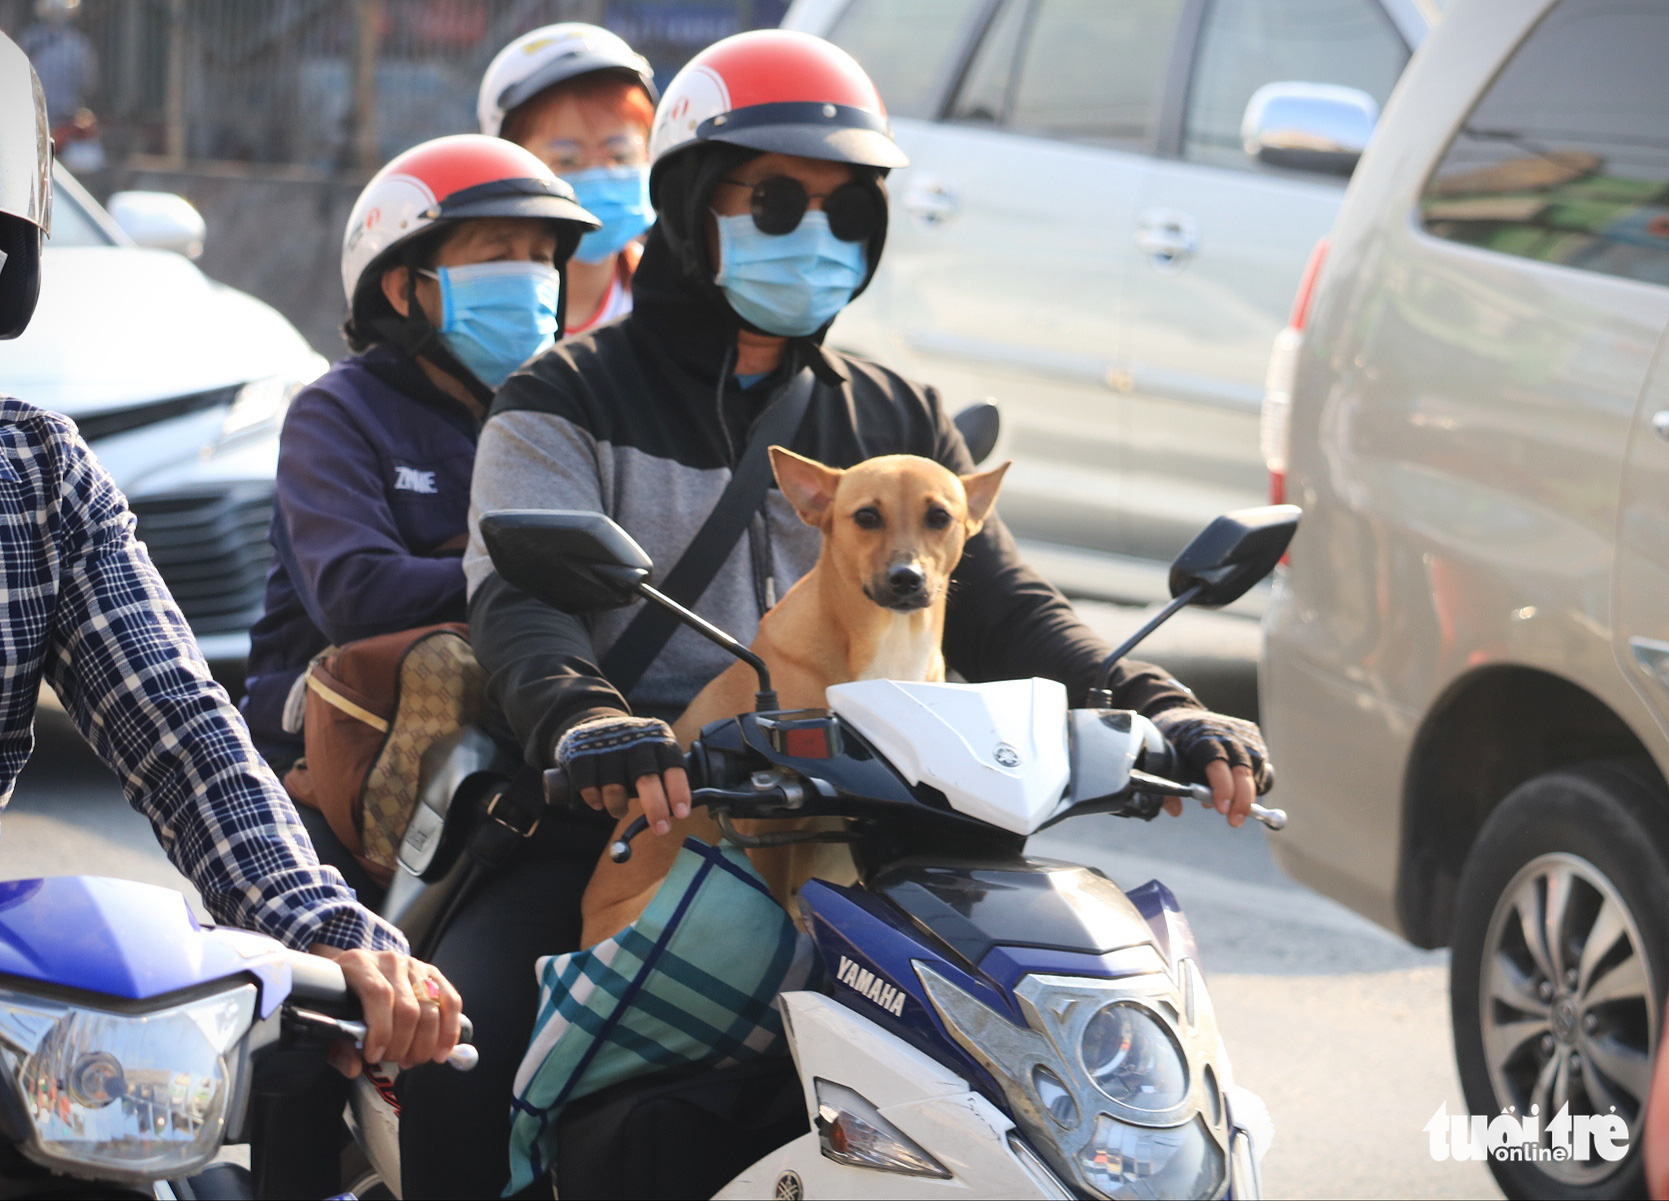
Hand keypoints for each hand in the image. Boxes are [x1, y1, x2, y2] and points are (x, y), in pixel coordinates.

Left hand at [309, 945, 462, 1077]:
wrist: (352, 973)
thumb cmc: (339, 998)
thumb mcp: (329, 1019)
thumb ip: (338, 1046)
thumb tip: (355, 1067)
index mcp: (359, 964)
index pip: (379, 994)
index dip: (381, 1030)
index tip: (373, 1056)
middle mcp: (389, 960)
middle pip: (408, 1006)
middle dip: (403, 1044)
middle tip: (394, 1061)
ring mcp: (414, 965)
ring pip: (431, 1008)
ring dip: (425, 1043)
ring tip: (412, 1059)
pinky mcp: (433, 973)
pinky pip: (451, 1001)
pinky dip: (450, 1030)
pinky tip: (442, 1050)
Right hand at [555, 714, 691, 833]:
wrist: (594, 727)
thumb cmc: (632, 754)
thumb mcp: (653, 755)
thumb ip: (664, 777)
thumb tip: (678, 811)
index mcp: (657, 739)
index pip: (672, 765)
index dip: (678, 790)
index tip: (682, 814)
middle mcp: (633, 739)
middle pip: (646, 777)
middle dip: (655, 807)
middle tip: (661, 829)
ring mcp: (606, 746)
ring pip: (615, 788)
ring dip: (618, 807)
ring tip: (620, 812)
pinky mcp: (581, 753)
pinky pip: (589, 787)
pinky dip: (595, 800)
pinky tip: (599, 803)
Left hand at [1151, 709, 1270, 828]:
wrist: (1183, 715)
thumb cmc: (1173, 742)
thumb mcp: (1164, 761)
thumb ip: (1167, 789)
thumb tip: (1176, 811)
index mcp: (1199, 736)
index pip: (1215, 762)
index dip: (1222, 787)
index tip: (1221, 809)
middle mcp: (1225, 733)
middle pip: (1241, 769)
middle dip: (1242, 800)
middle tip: (1234, 822)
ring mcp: (1242, 734)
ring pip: (1254, 770)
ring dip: (1246, 794)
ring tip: (1231, 807)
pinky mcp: (1253, 738)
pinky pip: (1260, 767)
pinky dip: (1252, 783)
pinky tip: (1238, 790)